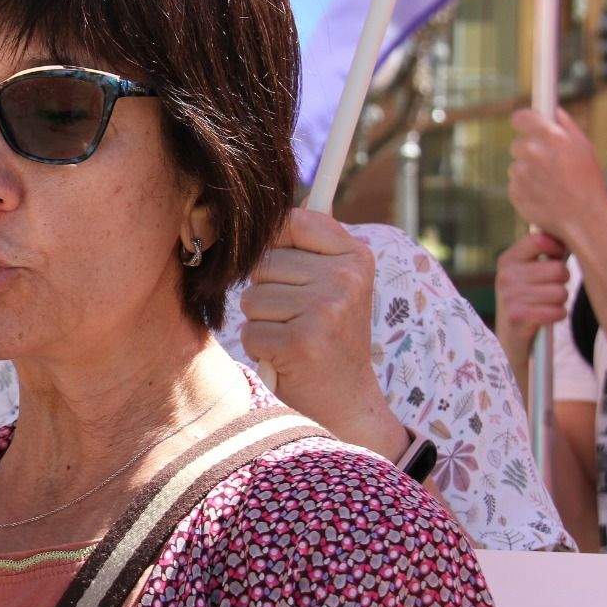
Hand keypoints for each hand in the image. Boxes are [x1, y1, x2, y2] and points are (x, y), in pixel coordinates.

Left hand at [240, 209, 407, 458]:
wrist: (347, 400)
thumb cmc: (328, 336)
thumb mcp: (332, 283)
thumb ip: (304, 245)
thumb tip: (257, 206)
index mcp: (355, 256)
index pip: (291, 222)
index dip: (272, 246)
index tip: (283, 272)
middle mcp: (345, 279)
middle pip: (264, 264)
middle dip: (268, 295)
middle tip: (298, 319)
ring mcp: (325, 310)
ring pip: (252, 298)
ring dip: (263, 323)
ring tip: (293, 337)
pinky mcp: (302, 342)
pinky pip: (250, 331)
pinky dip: (261, 348)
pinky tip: (288, 358)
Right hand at [495, 231, 570, 371]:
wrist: (510, 339)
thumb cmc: (527, 301)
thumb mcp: (526, 274)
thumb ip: (543, 254)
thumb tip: (572, 234)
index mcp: (507, 260)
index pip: (539, 240)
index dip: (557, 247)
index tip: (559, 257)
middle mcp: (505, 276)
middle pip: (558, 269)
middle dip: (562, 282)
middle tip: (550, 289)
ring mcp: (510, 296)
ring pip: (560, 292)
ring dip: (560, 301)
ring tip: (546, 305)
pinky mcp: (518, 317)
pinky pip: (557, 311)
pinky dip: (557, 315)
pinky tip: (545, 317)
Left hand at [508, 108, 606, 245]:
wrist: (584, 217)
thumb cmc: (587, 180)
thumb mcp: (583, 147)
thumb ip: (565, 125)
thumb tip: (552, 109)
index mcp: (550, 136)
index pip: (520, 117)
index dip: (523, 121)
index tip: (524, 124)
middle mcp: (532, 152)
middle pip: (518, 143)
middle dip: (529, 150)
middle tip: (547, 162)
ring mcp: (521, 173)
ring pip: (517, 165)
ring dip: (528, 171)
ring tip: (550, 183)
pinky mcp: (514, 191)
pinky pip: (515, 184)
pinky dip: (525, 188)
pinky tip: (543, 194)